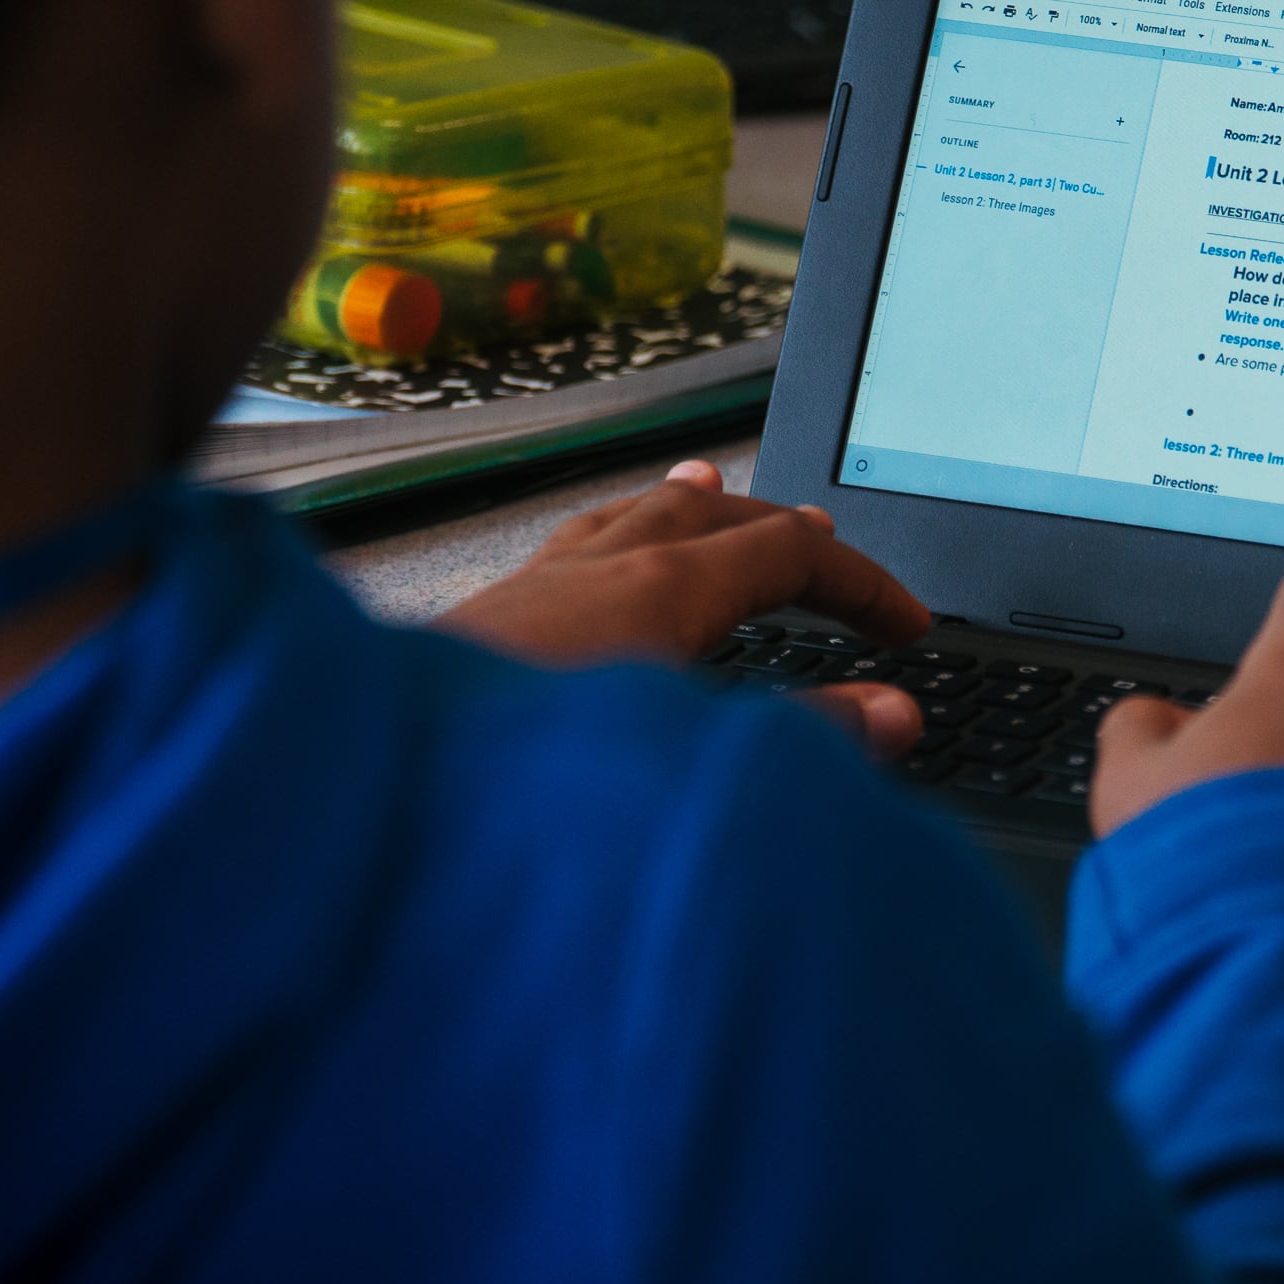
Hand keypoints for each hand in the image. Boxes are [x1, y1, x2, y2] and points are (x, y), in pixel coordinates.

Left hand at [442, 462, 932, 757]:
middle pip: (714, 516)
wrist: (376, 792)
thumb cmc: (529, 785)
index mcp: (661, 589)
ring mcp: (533, 586)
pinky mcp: (481, 621)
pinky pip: (568, 547)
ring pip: (631, 518)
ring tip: (716, 491)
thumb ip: (802, 739)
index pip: (791, 552)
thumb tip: (894, 716)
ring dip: (691, 513)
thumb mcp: (695, 760)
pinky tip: (591, 553)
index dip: (864, 583)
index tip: (907, 628)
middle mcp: (597, 569)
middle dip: (783, 532)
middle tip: (835, 555)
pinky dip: (611, 536)